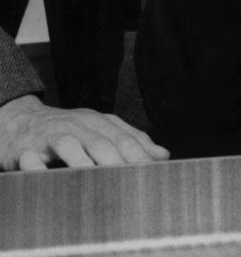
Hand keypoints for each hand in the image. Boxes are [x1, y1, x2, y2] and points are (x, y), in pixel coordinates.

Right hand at [0, 94, 168, 170]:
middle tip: (130, 179)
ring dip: (83, 161)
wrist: (19, 120)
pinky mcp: (25, 149)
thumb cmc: (66, 130)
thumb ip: (130, 142)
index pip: (123, 137)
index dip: (138, 153)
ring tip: (97, 178)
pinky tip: (47, 177)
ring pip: (70, 145)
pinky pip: (32, 159)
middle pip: (100, 141)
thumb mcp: (99, 131)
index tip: (152, 170)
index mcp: (98, 122)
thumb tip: (162, 155)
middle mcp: (77, 125)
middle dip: (117, 159)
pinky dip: (39, 168)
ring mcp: (51, 135)